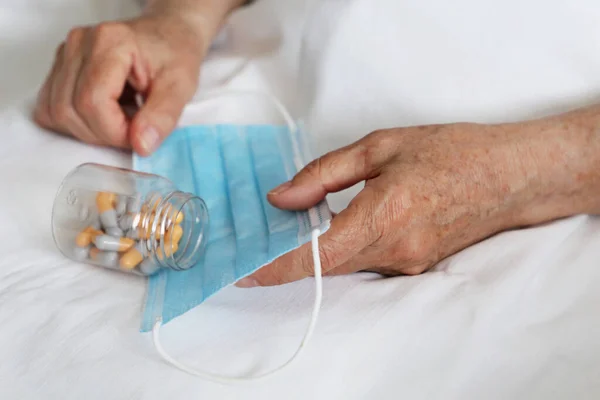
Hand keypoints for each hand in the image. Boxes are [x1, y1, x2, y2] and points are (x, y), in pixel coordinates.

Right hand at [33, 13, 207, 154]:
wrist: (167, 36)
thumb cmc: (174, 55)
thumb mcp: (181, 86)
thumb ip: (162, 116)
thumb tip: (141, 145)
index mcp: (109, 42)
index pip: (93, 102)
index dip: (115, 131)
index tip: (139, 135)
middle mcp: (79, 44)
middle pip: (70, 110)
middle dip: (104, 134)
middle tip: (133, 128)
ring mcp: (65, 54)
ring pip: (56, 112)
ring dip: (90, 130)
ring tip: (121, 118)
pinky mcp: (59, 68)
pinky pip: (50, 109)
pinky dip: (76, 123)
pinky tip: (104, 114)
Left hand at [236, 116, 599, 286]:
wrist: (511, 176)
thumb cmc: (453, 152)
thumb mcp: (381, 146)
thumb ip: (324, 174)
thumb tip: (281, 198)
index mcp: (385, 214)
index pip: (315, 255)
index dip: (274, 266)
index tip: (242, 269)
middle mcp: (395, 250)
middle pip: (323, 266)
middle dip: (285, 259)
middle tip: (254, 242)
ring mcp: (407, 263)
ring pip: (343, 266)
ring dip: (312, 253)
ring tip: (286, 230)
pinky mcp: (415, 265)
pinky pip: (365, 263)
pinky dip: (339, 251)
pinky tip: (328, 229)